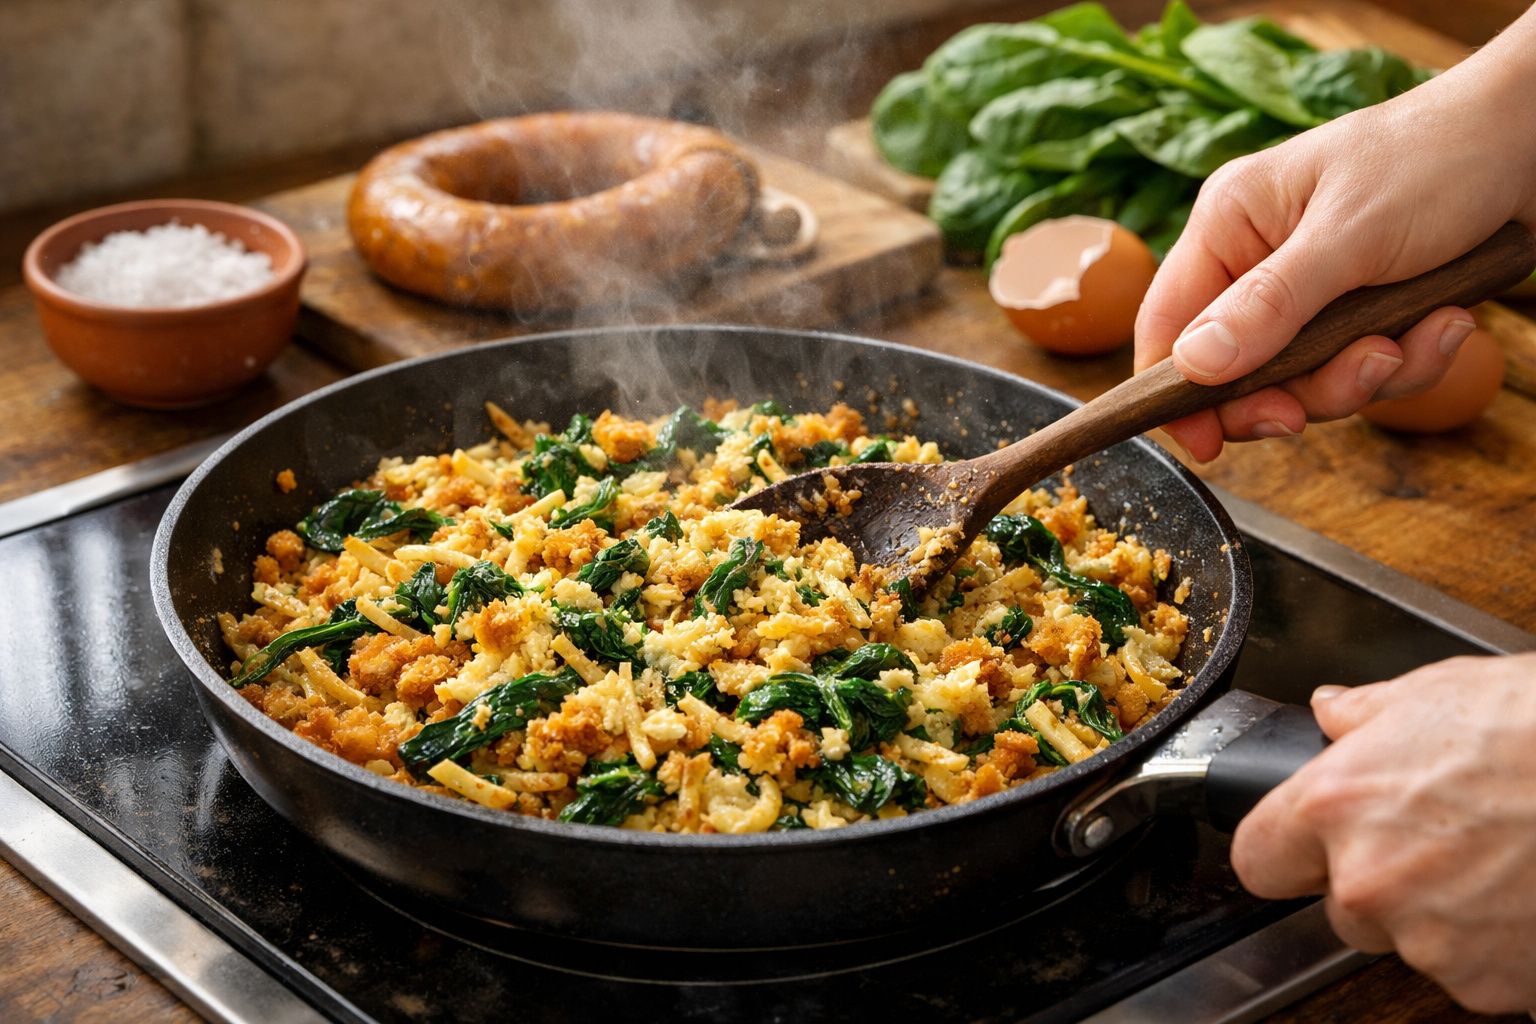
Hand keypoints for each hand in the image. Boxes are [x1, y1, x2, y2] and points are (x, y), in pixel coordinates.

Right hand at [1134, 23, 1535, 460]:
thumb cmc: (1438, 157)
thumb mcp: (1348, 236)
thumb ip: (1268, 306)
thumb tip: (1192, 367)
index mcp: (1231, 225)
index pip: (1168, 325)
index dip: (1177, 391)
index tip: (1207, 442)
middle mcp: (1261, 262)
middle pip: (1238, 370)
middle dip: (1299, 387)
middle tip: (1339, 390)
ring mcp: (1315, 292)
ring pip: (1308, 380)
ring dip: (1368, 374)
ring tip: (1414, 336)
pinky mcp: (1366, 311)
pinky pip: (1366, 369)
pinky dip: (1412, 359)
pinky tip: (1448, 323)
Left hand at [1231, 653, 1535, 1012]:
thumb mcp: (1435, 692)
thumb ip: (1363, 714)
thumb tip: (1332, 712)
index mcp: (1336, 807)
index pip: (1258, 858)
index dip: (1284, 850)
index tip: (1305, 846)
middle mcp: (1370, 882)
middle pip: (1340, 906)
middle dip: (1376, 880)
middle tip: (1434, 839)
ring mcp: (1431, 942)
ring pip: (1408, 941)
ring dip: (1438, 914)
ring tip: (1495, 858)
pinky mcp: (1491, 985)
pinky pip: (1471, 971)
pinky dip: (1493, 943)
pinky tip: (1522, 892)